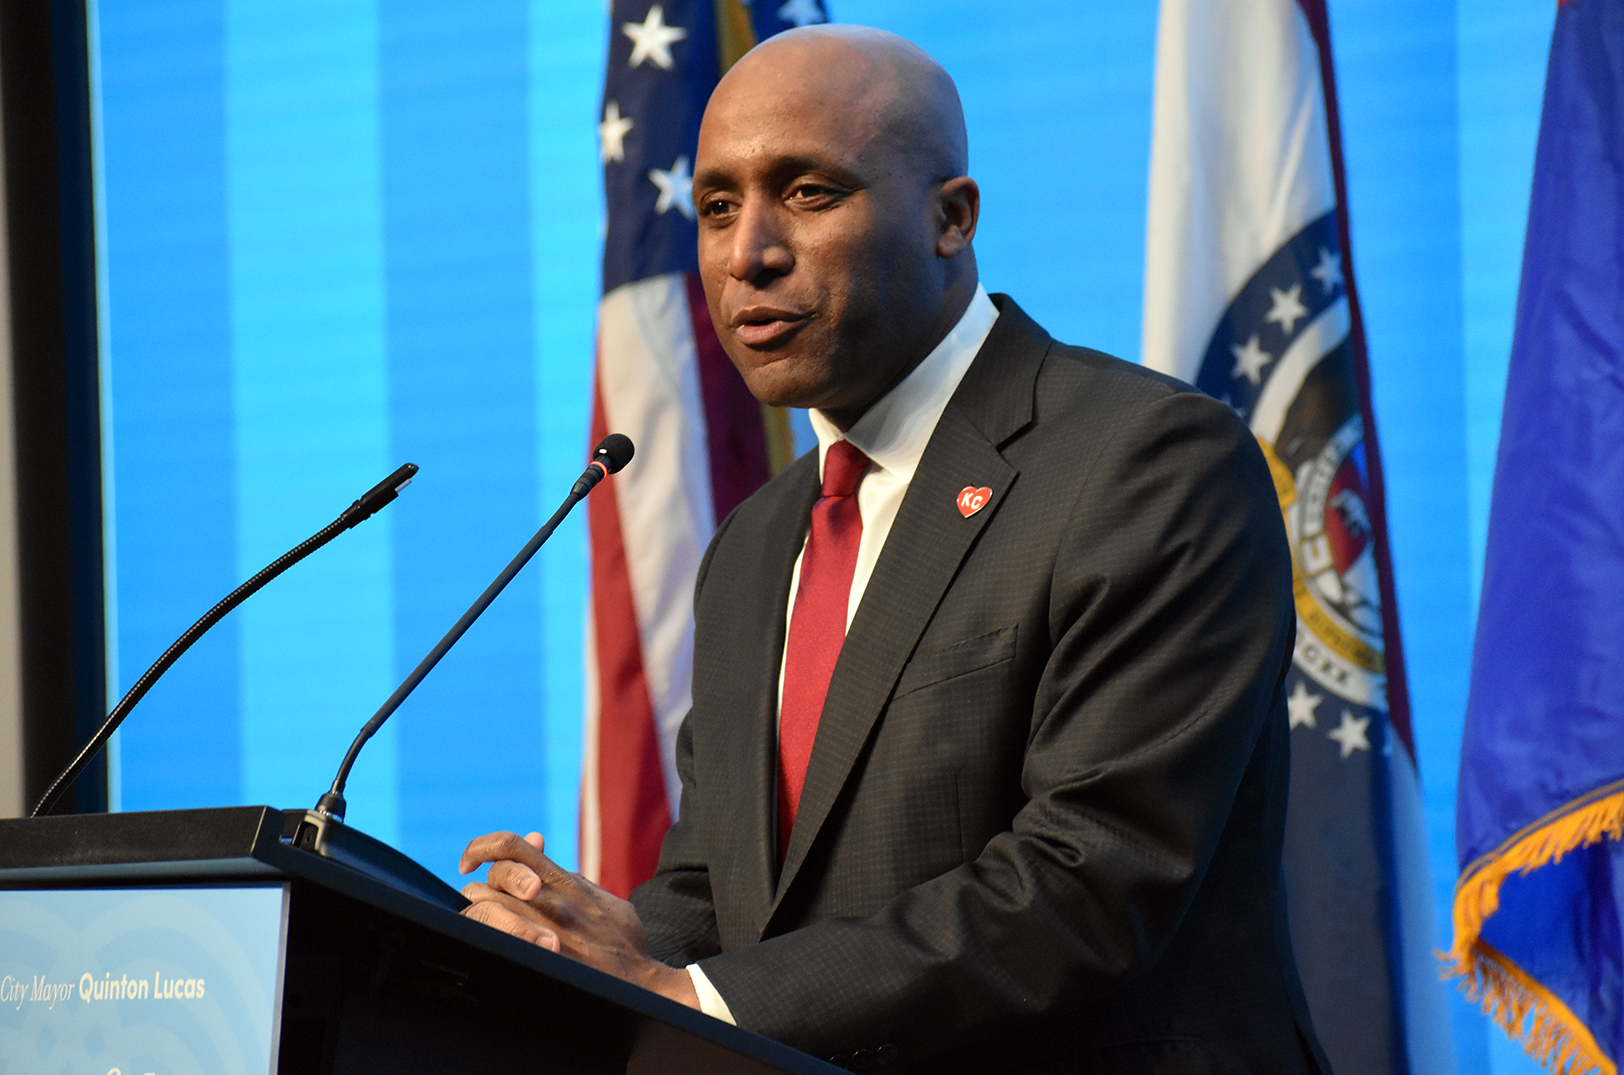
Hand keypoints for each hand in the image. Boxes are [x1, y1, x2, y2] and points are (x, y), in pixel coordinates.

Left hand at [458, 830, 698, 1009]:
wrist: (641, 982)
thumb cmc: (622, 941)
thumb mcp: (599, 896)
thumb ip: (564, 873)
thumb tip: (535, 844)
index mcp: (565, 882)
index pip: (512, 847)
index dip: (483, 848)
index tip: (470, 863)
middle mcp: (549, 902)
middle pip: (490, 880)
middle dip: (480, 890)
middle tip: (483, 905)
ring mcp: (541, 931)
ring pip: (484, 909)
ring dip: (480, 915)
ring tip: (488, 927)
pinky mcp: (535, 959)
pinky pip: (492, 941)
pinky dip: (485, 941)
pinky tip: (489, 949)